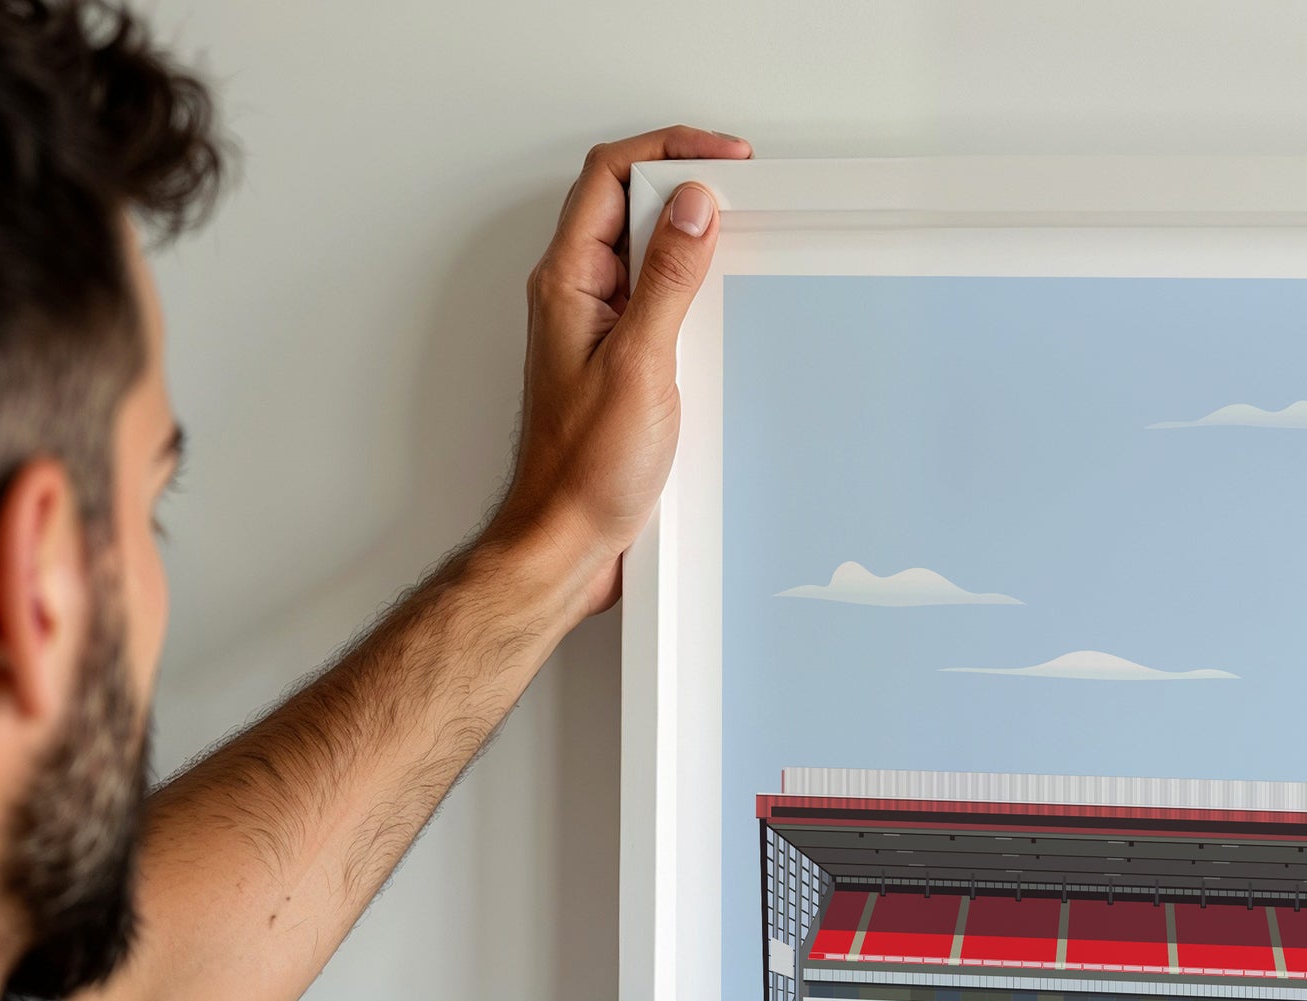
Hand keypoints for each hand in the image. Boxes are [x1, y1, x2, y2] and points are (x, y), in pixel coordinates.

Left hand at [484, 125, 751, 620]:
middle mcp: (576, 299)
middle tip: (739, 192)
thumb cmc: (583, 472)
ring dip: (689, 243)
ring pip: (643, 257)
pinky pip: (655, 307)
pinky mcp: (619, 368)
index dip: (668, 150)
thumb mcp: (639, 364)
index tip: (725, 160)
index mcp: (567, 282)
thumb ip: (666, 280)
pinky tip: (718, 310)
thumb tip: (692, 207)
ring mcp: (597, 333)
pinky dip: (690, 295)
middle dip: (683, 187)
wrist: (567, 543)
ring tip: (735, 241)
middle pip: (627, 206)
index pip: (610, 176)